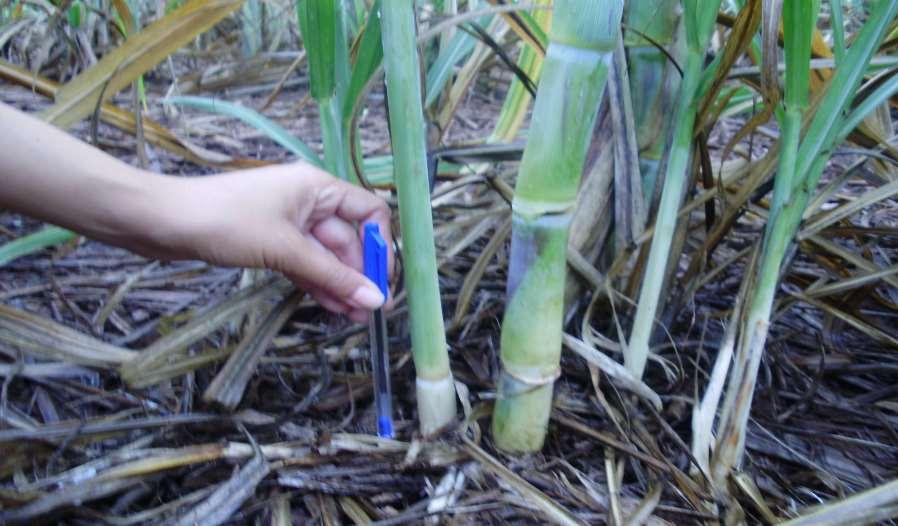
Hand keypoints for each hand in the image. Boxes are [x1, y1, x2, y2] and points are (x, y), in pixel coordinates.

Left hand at [136, 163, 393, 322]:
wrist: (163, 222)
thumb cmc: (226, 222)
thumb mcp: (285, 249)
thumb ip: (332, 275)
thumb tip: (375, 299)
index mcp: (317, 187)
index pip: (368, 211)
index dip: (379, 245)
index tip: (380, 280)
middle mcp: (308, 201)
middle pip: (347, 239)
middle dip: (357, 275)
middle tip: (367, 312)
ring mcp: (288, 222)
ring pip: (325, 256)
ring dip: (339, 285)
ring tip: (353, 319)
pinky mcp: (269, 241)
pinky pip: (303, 263)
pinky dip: (315, 283)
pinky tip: (330, 307)